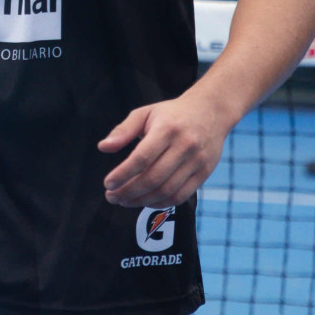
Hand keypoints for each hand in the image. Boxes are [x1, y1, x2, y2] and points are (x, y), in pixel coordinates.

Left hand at [98, 93, 235, 208]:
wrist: (211, 111)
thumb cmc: (171, 114)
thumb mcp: (145, 113)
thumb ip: (123, 130)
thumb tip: (103, 147)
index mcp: (167, 129)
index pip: (142, 158)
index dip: (123, 174)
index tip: (108, 183)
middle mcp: (185, 146)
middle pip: (153, 178)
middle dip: (128, 192)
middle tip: (111, 196)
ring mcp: (197, 161)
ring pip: (167, 191)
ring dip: (142, 201)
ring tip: (124, 201)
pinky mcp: (204, 173)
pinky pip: (181, 196)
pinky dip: (161, 203)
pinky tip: (145, 201)